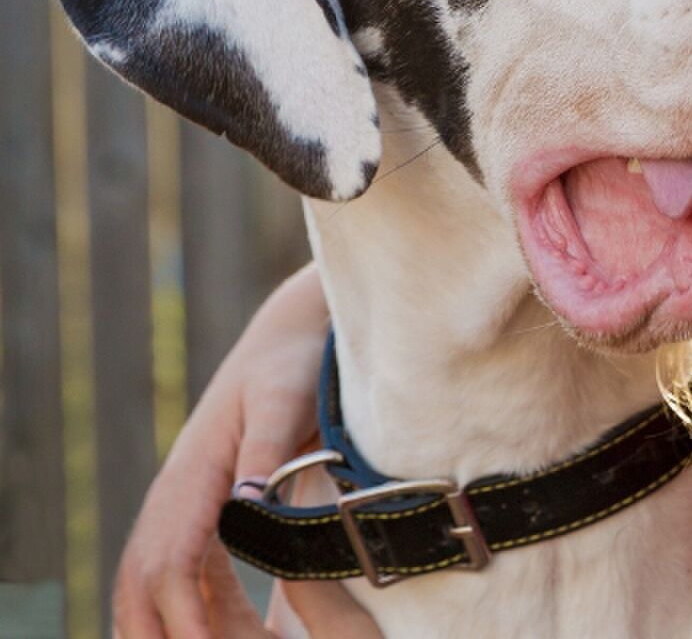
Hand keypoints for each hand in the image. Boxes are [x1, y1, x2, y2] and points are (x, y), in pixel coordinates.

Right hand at [110, 264, 379, 637]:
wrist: (290, 335)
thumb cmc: (294, 363)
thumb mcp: (286, 398)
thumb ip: (270, 448)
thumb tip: (247, 499)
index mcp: (195, 473)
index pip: (173, 560)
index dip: (183, 612)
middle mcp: (179, 495)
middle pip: (145, 581)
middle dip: (156, 631)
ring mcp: (188, 504)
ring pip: (156, 582)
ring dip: (168, 625)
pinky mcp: (207, 509)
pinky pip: (187, 573)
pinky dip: (191, 611)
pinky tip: (219, 635)